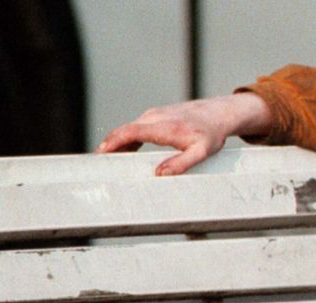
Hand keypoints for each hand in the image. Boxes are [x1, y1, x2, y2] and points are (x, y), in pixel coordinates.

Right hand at [96, 93, 273, 175]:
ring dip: (116, 144)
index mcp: (163, 127)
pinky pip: (136, 128)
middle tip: (98, 163)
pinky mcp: (155, 117)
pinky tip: (123, 153)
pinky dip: (127, 139)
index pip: (130, 132)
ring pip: (129, 129)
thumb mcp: (202, 152)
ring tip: (107, 162)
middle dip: (109, 145)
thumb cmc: (211, 134)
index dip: (113, 142)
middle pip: (124, 130)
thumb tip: (159, 174)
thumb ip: (182, 163)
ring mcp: (153, 115)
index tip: (101, 153)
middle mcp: (154, 118)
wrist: (218, 115)